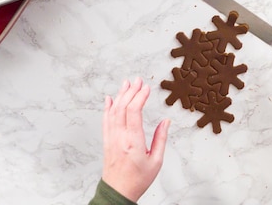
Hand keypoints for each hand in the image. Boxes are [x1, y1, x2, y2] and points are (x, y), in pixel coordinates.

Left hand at [102, 78, 169, 201]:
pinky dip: (107, 107)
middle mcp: (120, 137)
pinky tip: (110, 99)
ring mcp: (111, 138)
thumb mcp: (156, 161)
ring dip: (120, 95)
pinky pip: (105, 120)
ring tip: (126, 83)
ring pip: (113, 111)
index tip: (146, 88)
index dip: (140, 97)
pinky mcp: (107, 141)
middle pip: (123, 107)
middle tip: (138, 80)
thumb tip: (166, 121)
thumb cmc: (138, 179)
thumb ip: (161, 139)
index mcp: (133, 142)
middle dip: (131, 91)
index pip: (134, 112)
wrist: (118, 191)